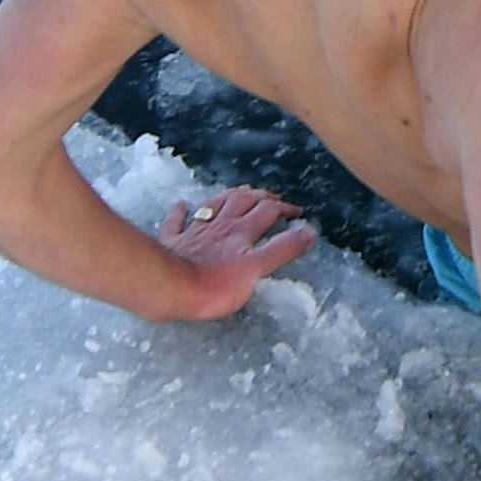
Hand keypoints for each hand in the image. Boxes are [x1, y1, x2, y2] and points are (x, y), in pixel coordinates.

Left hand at [155, 187, 315, 319]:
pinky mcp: (174, 241)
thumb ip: (284, 249)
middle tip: (270, 197)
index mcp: (242, 232)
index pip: (268, 211)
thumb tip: (309, 232)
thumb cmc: (214, 285)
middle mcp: (220, 226)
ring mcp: (195, 231)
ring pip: (215, 205)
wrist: (170, 289)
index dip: (284, 209)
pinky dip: (181, 212)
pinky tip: (183, 205)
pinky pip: (177, 222)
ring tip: (238, 192)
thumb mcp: (258, 269)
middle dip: (259, 196)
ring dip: (229, 196)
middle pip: (242, 201)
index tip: (295, 213)